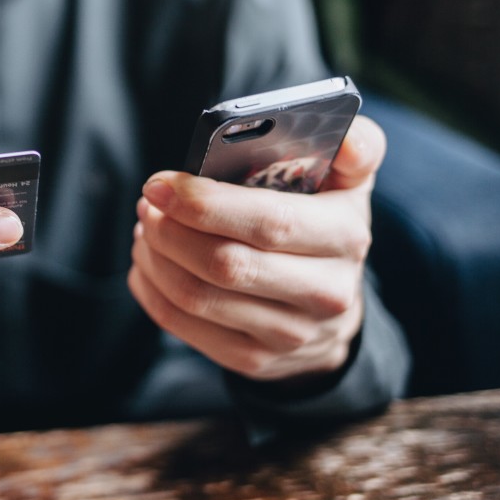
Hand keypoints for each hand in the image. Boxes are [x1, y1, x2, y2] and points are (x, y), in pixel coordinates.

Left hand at [128, 115, 385, 383]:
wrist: (333, 309)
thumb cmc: (323, 225)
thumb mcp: (347, 182)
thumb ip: (354, 146)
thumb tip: (344, 139)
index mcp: (345, 236)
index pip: (268, 222)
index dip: (205, 203)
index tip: (160, 184)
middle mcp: (325, 292)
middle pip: (225, 264)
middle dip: (170, 231)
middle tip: (148, 203)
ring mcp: (290, 334)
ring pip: (198, 297)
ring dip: (156, 258)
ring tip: (145, 228)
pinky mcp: (255, 360)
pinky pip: (186, 328)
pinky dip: (153, 291)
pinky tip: (146, 264)